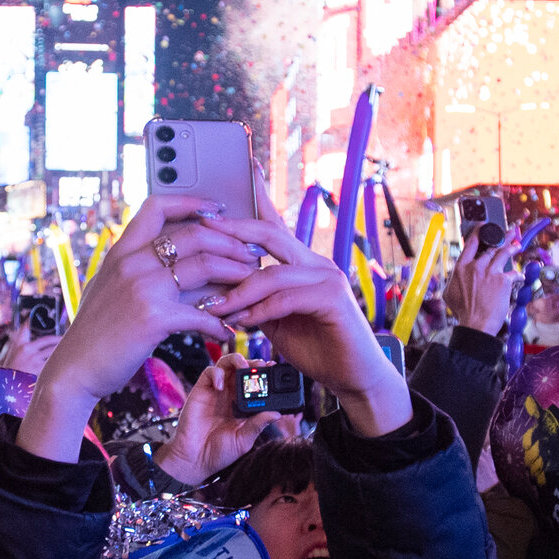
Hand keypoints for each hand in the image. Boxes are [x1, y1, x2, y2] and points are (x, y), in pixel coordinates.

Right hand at [19, 200, 250, 462]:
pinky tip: (229, 330)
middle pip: (195, 234)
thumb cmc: (95, 332)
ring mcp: (142, 288)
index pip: (157, 208)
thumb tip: (169, 260)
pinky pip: (202, 312)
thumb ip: (134, 269)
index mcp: (120, 251)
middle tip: (251, 253)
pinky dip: (221, 321)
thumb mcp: (108, 287)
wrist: (74, 369)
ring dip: (236, 275)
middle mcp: (131, 262)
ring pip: (205, 266)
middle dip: (231, 241)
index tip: (218, 210)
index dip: (192, 202)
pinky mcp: (154, 318)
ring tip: (252, 285)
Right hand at [155, 352, 269, 485]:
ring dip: (236, 360)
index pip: (255, 384)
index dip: (264, 375)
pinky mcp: (201, 390)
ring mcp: (216, 391)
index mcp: (243, 406)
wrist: (195, 459)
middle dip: (253, 363)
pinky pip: (209, 372)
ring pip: (226, 365)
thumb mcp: (244, 440)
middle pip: (242, 369)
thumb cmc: (219, 452)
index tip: (274, 370)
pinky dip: (216, 374)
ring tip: (244, 366)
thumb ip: (257, 425)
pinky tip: (221, 386)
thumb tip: (277, 414)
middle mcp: (230, 395)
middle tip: (262, 365)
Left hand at [203, 168, 411, 437]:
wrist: (354, 377)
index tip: (236, 181)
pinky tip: (243, 322)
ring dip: (240, 290)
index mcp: (304, 264)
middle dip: (235, 230)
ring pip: (274, 272)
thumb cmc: (318, 348)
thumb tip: (219, 291)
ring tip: (216, 305)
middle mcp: (317, 264)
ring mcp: (328, 279)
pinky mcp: (333, 299)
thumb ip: (254, 302)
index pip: (275, 227)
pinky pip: (287, 298)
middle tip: (205, 227)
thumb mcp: (276, 321)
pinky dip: (261, 310)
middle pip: (272, 236)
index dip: (257, 202)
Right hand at [445, 227, 519, 335]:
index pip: (471, 244)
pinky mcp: (502, 281)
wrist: (476, 323)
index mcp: (461, 268)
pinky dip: (517, 274)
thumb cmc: (463, 312)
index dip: (479, 232)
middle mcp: (475, 267)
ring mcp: (489, 273)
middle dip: (502, 238)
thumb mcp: (450, 293)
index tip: (484, 226)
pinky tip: (520, 275)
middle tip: (510, 232)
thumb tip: (457, 276)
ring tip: (517, 244)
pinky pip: (513, 273)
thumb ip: (454, 280)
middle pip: (491, 248)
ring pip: (503, 254)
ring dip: (512, 248)